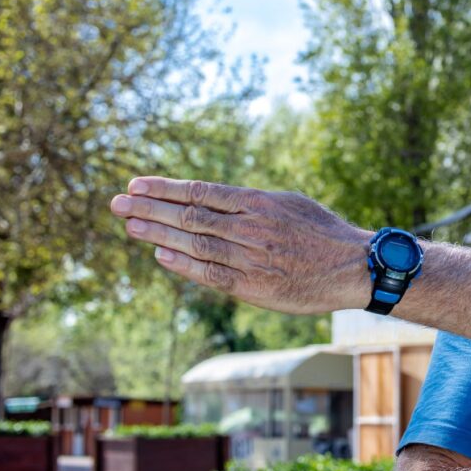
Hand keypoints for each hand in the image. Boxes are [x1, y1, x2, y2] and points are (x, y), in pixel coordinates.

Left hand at [110, 177, 370, 312]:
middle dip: (150, 208)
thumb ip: (252, 202)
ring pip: (194, 243)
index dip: (166, 188)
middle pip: (190, 215)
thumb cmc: (323, 233)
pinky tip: (159, 254)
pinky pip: (210, 273)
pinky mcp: (253, 287)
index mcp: (259, 202)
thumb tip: (215, 198)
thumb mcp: (290, 203)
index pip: (201, 191)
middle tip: (117, 203)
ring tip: (130, 225)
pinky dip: (182, 264)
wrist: (353, 267)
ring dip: (157, 233)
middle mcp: (251, 228)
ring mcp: (251, 258)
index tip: (137, 184)